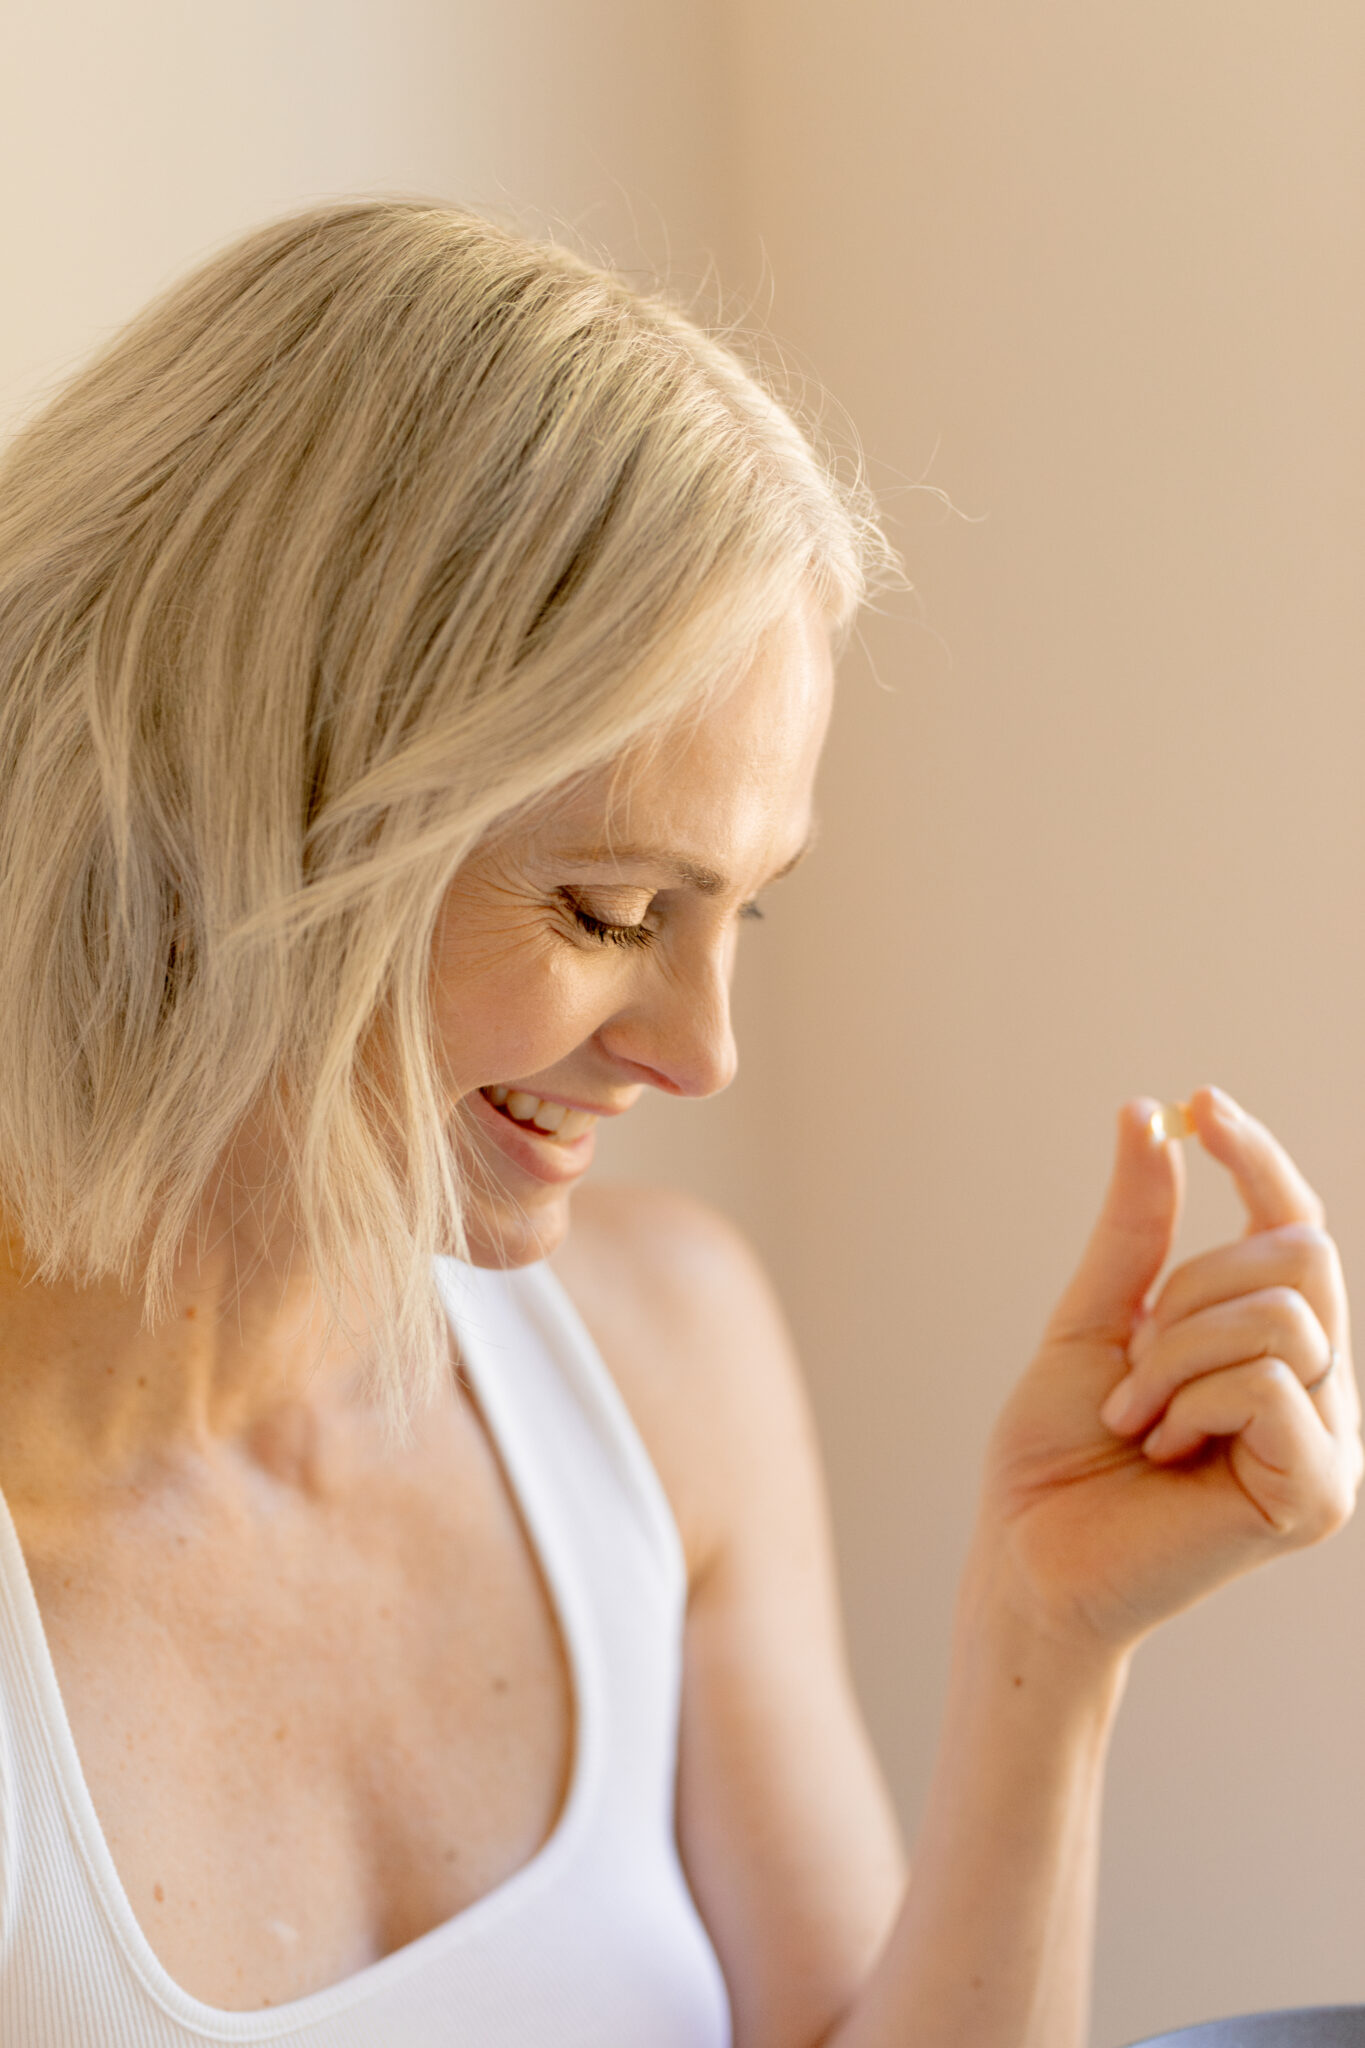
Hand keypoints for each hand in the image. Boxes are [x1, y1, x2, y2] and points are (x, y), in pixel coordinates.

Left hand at [976, 1087, 1361, 1651]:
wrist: (1027, 1558)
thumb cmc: (1058, 1455)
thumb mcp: (1095, 1319)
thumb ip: (1136, 1230)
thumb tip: (1150, 1116)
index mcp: (1277, 1352)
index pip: (1298, 1229)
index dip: (1261, 1159)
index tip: (1201, 1103)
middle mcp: (1322, 1393)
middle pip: (1301, 1254)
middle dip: (1190, 1286)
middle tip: (1133, 1361)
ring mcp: (1330, 1446)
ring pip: (1279, 1312)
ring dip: (1175, 1352)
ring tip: (1137, 1417)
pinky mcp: (1317, 1494)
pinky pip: (1266, 1382)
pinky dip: (1189, 1399)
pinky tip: (1160, 1451)